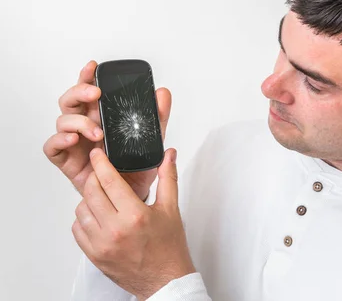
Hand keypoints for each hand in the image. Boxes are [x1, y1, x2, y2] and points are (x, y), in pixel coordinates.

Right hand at [43, 60, 171, 200]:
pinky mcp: (66, 160)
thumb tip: (163, 93)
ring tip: (97, 132)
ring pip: (62, 120)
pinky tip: (73, 140)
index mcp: (102, 116)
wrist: (130, 197)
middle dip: (80, 91)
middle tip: (97, 94)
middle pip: (71, 100)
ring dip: (79, 121)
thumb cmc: (135, 167)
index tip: (94, 66)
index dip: (87, 76)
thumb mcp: (151, 139)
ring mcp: (73, 142)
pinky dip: (59, 140)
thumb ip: (157, 116)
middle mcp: (84, 125)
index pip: (90, 91)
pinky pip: (52, 146)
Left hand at [72, 147, 194, 300]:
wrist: (164, 279)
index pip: (110, 181)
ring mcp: (102, 244)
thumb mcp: (171, 209)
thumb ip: (168, 178)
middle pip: (91, 192)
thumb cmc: (169, 246)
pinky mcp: (94, 255)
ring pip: (81, 210)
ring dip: (89, 199)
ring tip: (103, 198)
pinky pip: (77, 230)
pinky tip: (98, 216)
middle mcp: (115, 229)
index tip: (96, 154)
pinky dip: (84, 219)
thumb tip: (169, 155)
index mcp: (135, 215)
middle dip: (94, 178)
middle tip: (101, 174)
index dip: (101, 163)